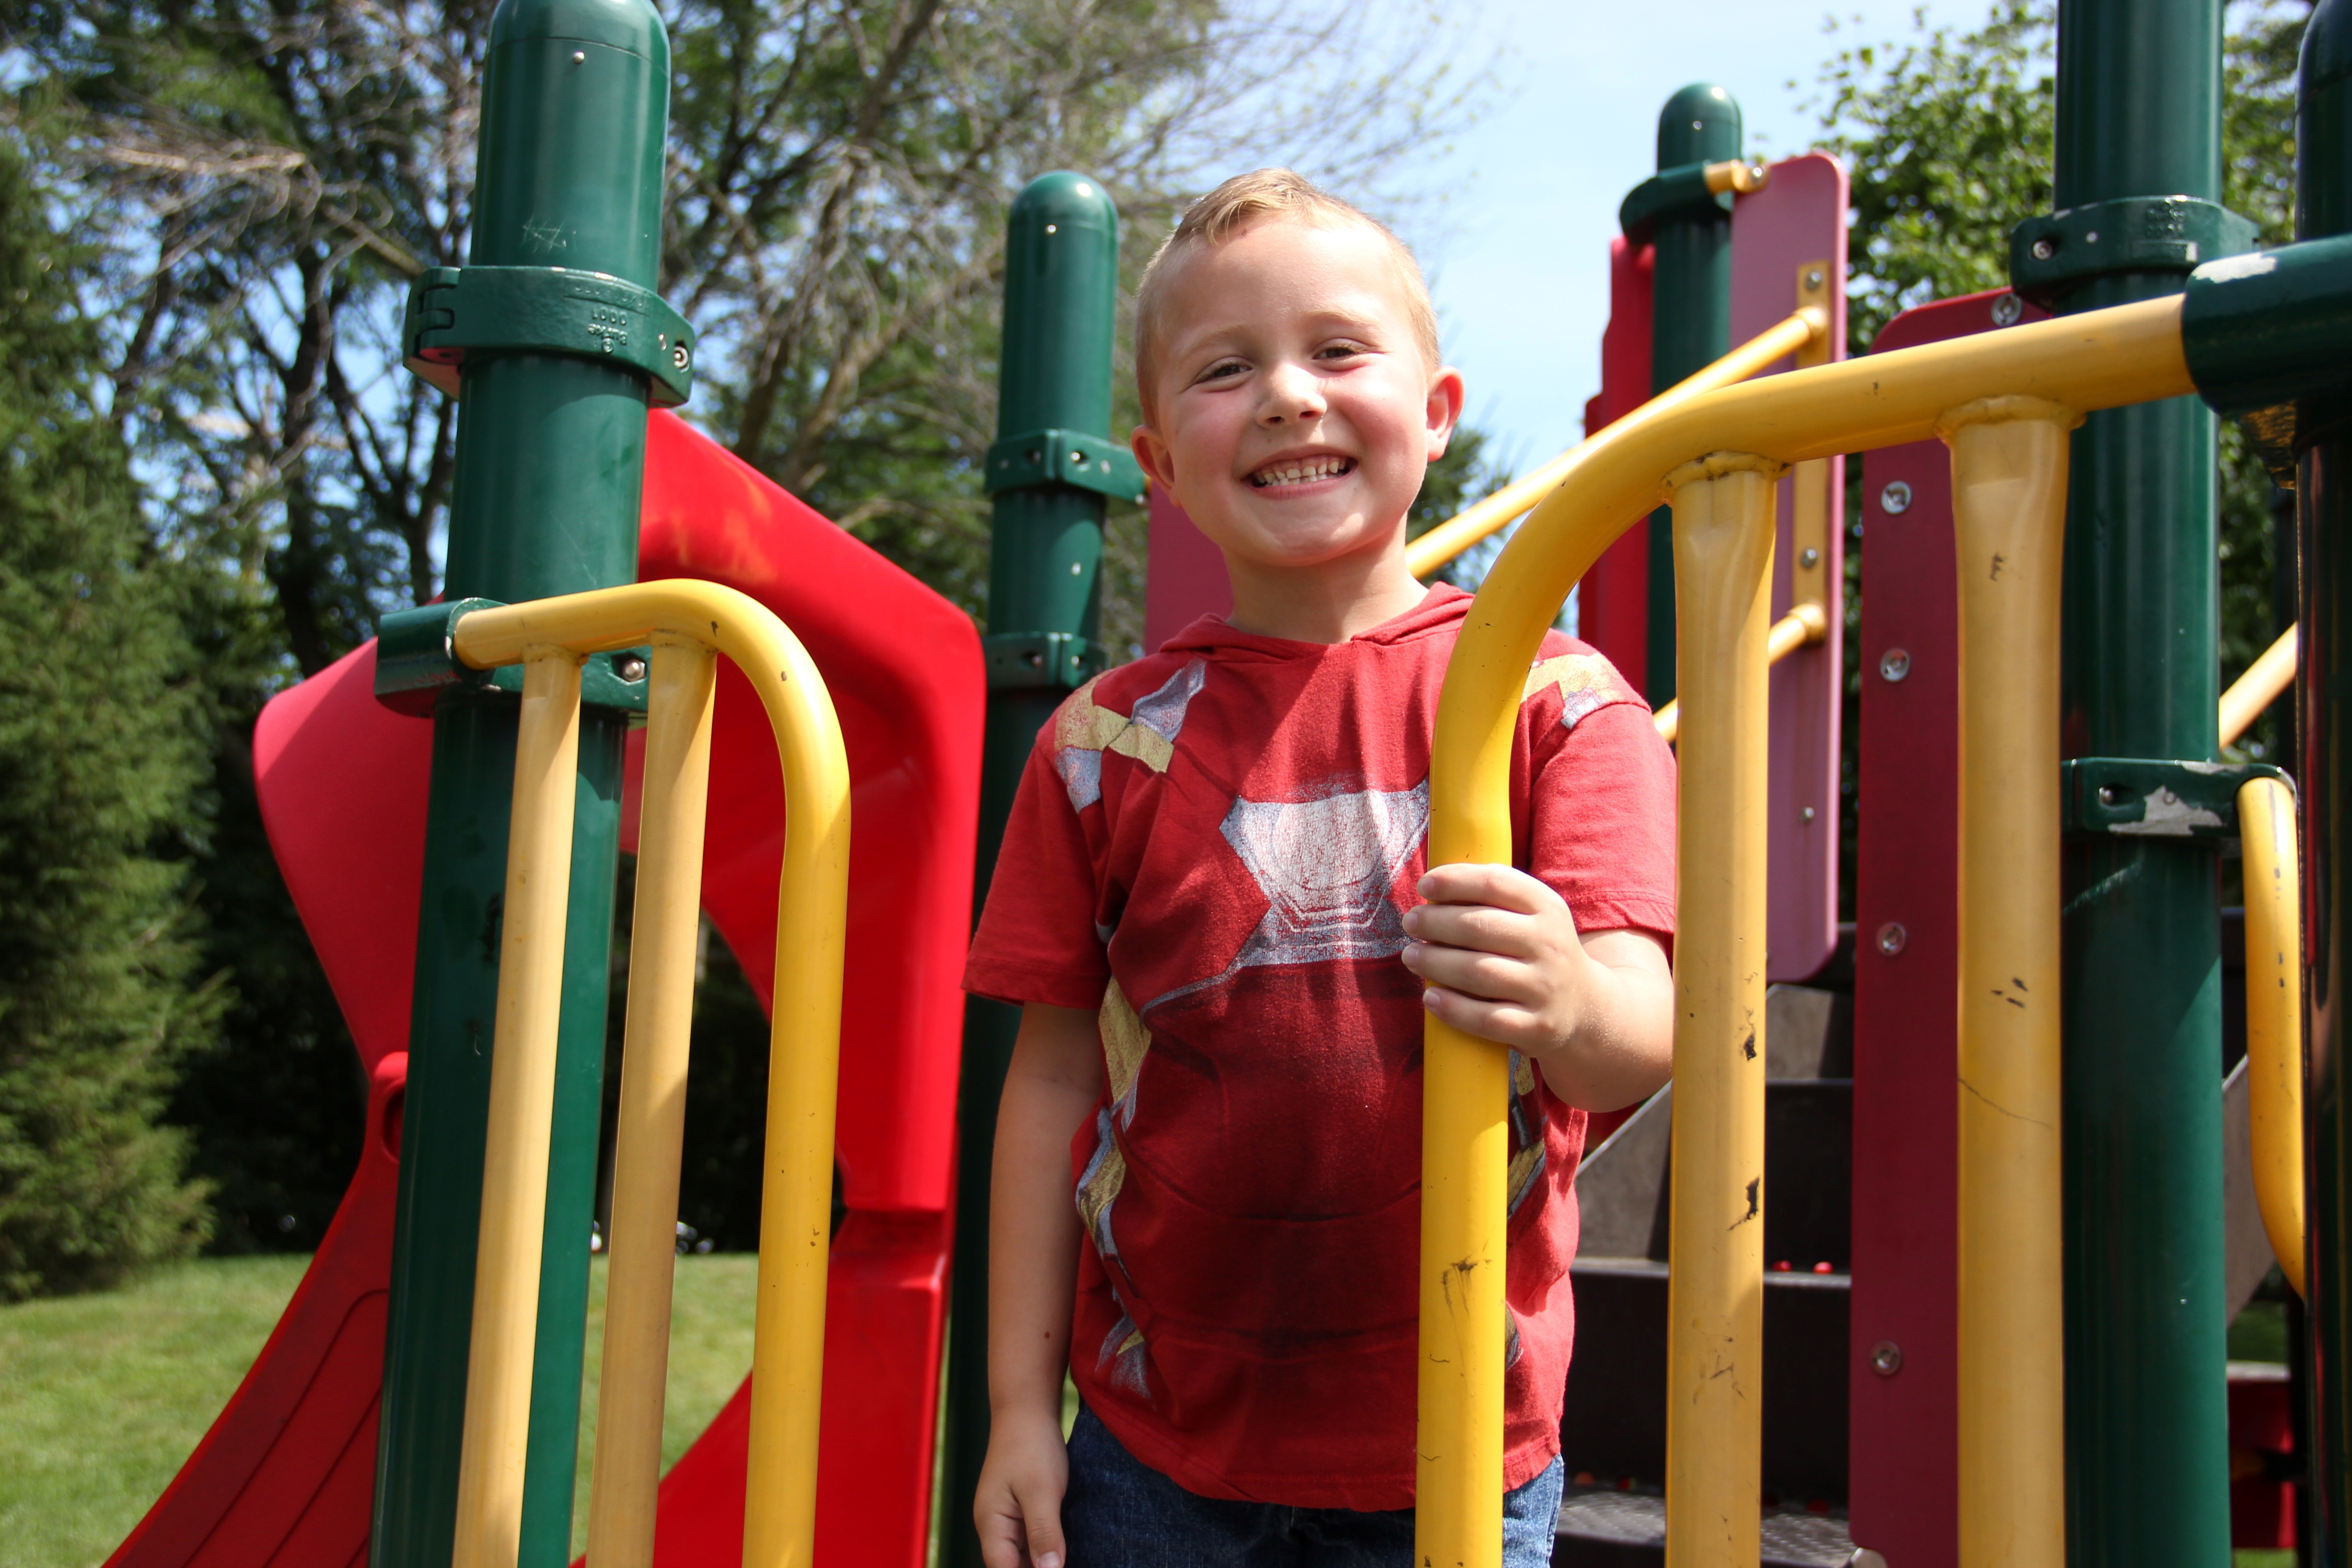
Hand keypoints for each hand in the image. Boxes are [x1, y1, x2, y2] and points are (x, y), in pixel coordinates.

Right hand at [974, 1408, 1070, 1567]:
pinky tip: (1069, 1552)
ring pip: (1024, 1557)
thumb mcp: (1041, 1491)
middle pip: (1013, 1567)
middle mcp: (995, 1527)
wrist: (1027, 1410)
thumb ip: (1044, 1532)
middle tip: (1068, 1563)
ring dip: (1043, 1561)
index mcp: (991, 1525)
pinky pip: (1032, 1541)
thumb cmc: (1031, 1446)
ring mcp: (1007, 1519)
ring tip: (1070, 1559)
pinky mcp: (1021, 1511)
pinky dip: (1047, 1549)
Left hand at [1400, 863, 1674, 1110]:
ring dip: (1435, 962)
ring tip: (1411, 956)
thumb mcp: (1532, 915)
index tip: (1425, 885)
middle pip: (1479, 927)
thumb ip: (1492, 896)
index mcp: (1547, 908)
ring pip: (1478, 972)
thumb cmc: (1537, 952)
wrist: (1585, 1008)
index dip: (1454, 881)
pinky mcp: (1537, 1027)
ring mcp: (1545, 988)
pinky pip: (1487, 1019)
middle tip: (1411, 923)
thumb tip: (1433, 885)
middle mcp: (1549, 945)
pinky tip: (1430, 997)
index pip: (1496, 883)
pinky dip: (1453, 1008)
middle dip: (1435, 922)